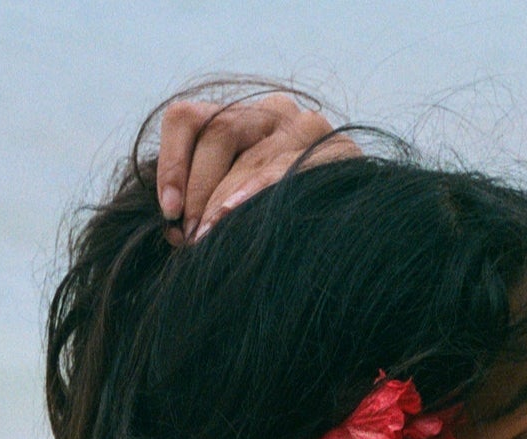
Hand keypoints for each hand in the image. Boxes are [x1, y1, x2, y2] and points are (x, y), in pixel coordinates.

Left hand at [155, 92, 359, 243]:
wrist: (358, 239)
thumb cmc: (285, 227)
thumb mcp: (232, 207)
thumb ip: (201, 209)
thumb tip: (173, 230)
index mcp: (240, 119)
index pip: (189, 119)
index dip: (171, 161)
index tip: (168, 210)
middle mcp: (273, 111)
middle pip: (219, 132)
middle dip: (198, 191)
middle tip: (190, 238)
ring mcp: (307, 126)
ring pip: (253, 152)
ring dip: (224, 201)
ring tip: (208, 238)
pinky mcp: (338, 150)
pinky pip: (291, 167)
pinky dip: (261, 192)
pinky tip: (240, 214)